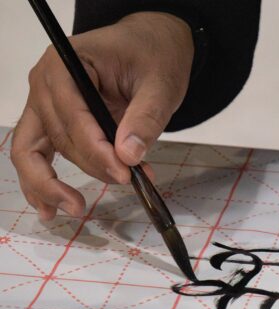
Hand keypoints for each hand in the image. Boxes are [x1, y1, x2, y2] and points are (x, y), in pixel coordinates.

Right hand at [10, 12, 193, 220]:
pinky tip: (49, 207)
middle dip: (92, 165)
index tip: (125, 173)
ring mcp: (44, 103)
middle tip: (128, 181)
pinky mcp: (54, 120)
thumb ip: (146, 118)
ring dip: (54, 184)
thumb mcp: (161, 83)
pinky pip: (35, 152)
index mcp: (66, 65)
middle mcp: (45, 83)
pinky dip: (40, 180)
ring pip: (34, 151)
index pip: (72, 115)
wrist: (150, 45)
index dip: (96, 150)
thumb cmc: (153, 56)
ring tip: (76, 209)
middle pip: (57, 137)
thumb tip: (129, 156)